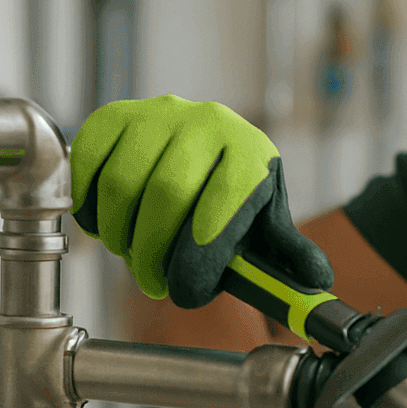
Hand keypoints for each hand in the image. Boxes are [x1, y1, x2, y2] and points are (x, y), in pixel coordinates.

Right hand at [70, 95, 331, 305]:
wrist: (211, 148)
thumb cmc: (237, 196)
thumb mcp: (266, 223)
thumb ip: (288, 254)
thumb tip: (318, 281)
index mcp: (250, 153)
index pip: (222, 204)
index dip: (199, 257)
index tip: (185, 292)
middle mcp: (208, 123)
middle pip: (165, 194)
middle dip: (152, 253)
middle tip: (152, 282)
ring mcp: (161, 114)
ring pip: (121, 183)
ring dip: (118, 233)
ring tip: (132, 252)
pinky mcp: (119, 115)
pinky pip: (88, 161)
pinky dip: (89, 202)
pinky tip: (105, 223)